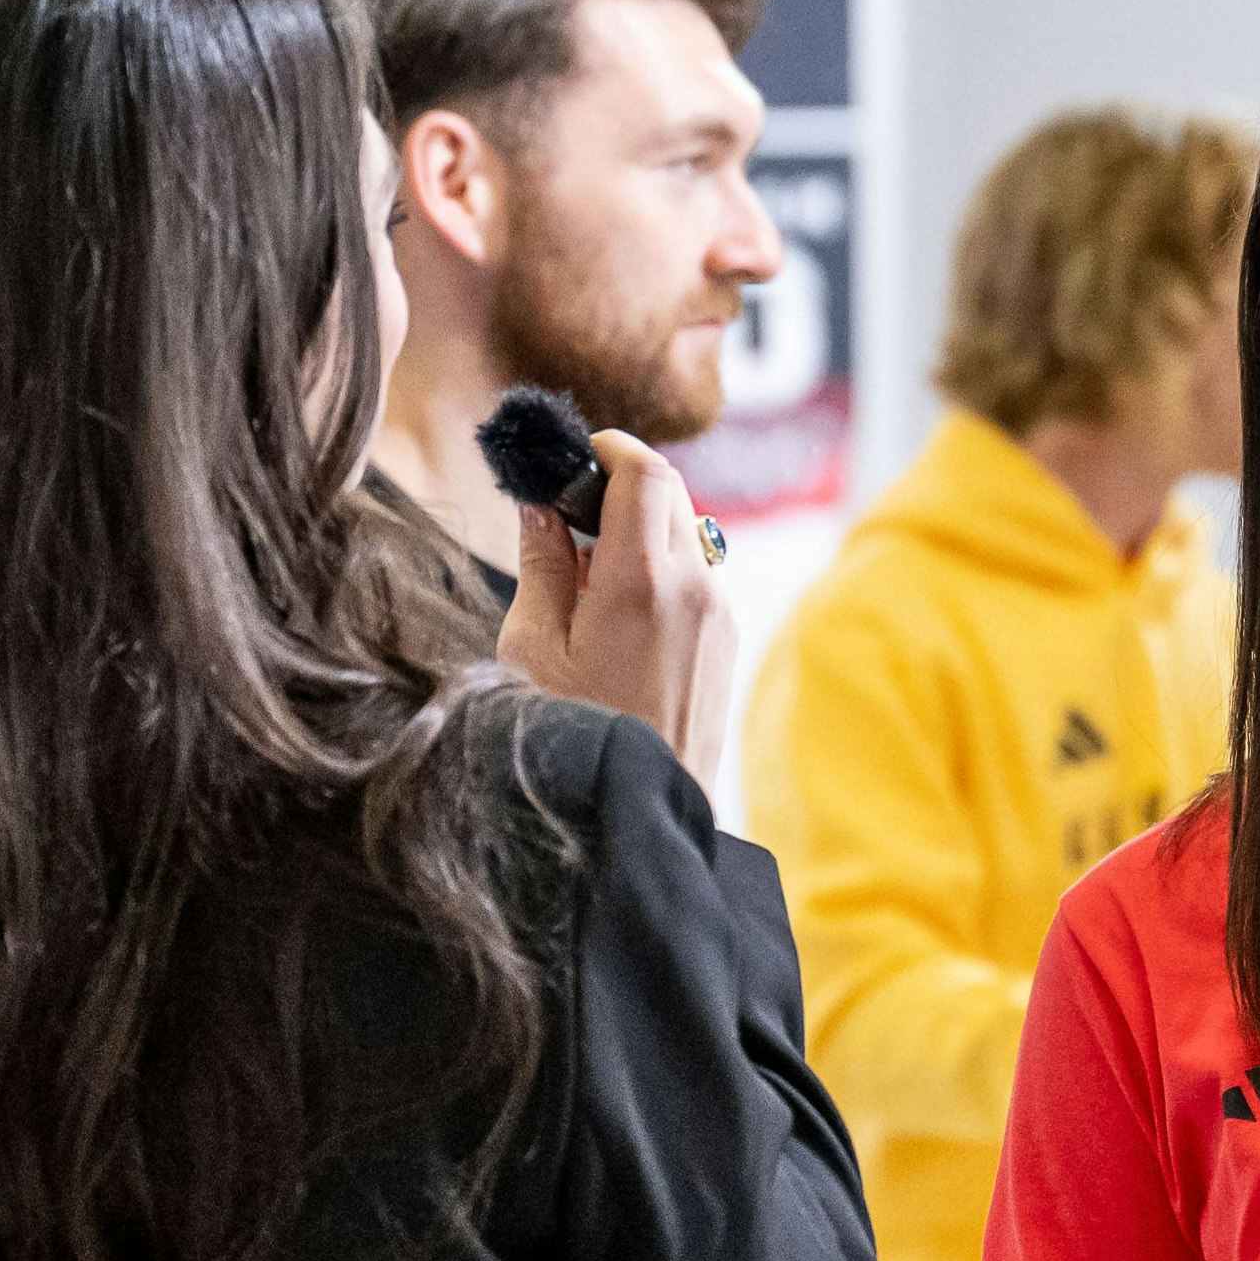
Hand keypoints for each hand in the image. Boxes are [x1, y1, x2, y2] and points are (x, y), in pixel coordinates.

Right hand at [497, 431, 736, 784]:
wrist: (639, 812)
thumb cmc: (572, 736)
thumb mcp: (532, 648)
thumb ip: (540, 565)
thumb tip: (541, 508)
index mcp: (642, 580)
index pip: (645, 471)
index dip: (609, 448)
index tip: (574, 455)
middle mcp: (695, 589)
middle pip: (671, 494)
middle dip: (621, 487)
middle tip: (568, 513)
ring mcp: (720, 616)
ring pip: (688, 534)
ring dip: (642, 532)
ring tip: (588, 579)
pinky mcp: (727, 642)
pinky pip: (699, 577)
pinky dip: (662, 569)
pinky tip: (619, 615)